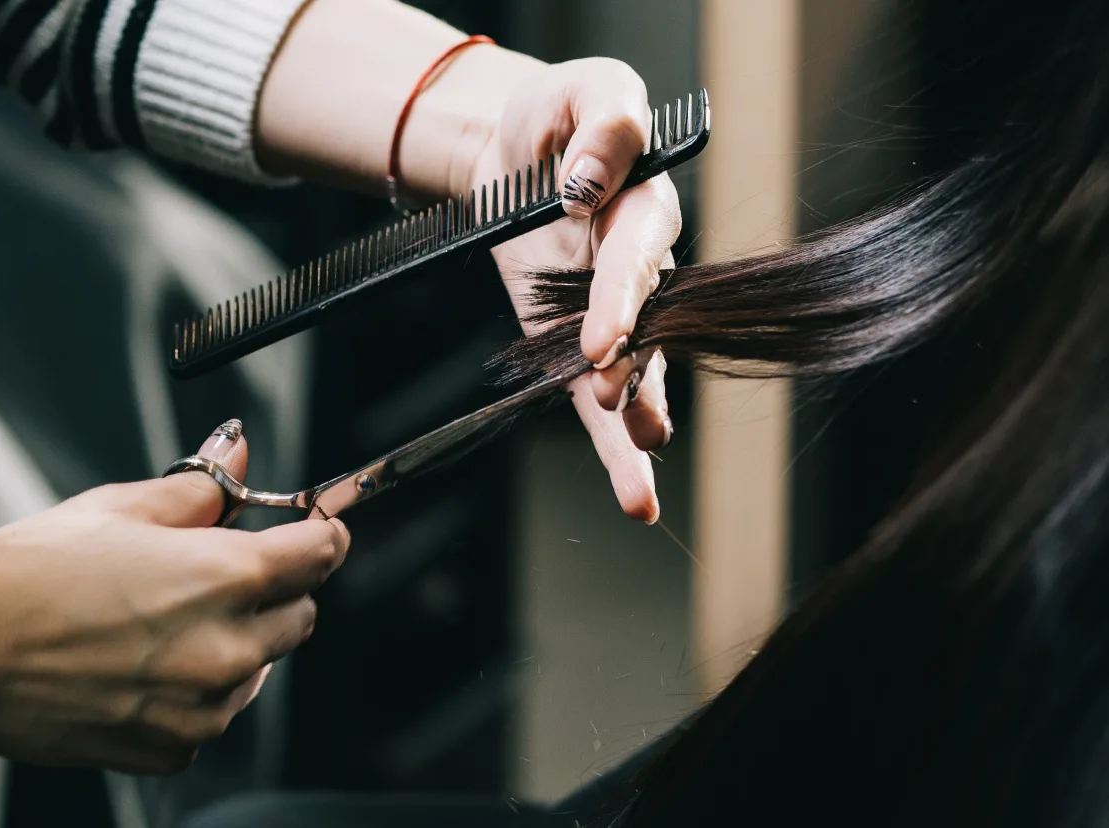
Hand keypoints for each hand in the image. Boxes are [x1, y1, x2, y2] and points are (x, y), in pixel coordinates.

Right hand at [0, 420, 348, 773]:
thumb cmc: (27, 576)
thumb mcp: (120, 506)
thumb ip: (201, 486)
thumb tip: (240, 453)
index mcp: (225, 577)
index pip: (321, 553)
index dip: (322, 534)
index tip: (317, 529)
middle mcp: (226, 648)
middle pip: (301, 614)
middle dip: (276, 589)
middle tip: (221, 572)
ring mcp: (202, 706)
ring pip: (260, 668)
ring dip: (237, 642)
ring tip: (164, 621)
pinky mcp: (172, 747)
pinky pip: (215, 715)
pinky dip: (197, 691)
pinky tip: (145, 665)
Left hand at [468, 58, 679, 522]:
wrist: (513, 147)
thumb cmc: (556, 113)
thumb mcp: (584, 90)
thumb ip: (604, 126)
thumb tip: (589, 186)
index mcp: (645, 204)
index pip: (639, 255)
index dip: (623, 298)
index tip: (602, 338)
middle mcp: (640, 267)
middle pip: (648, 325)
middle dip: (633, 366)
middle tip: (613, 398)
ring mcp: (613, 311)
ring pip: (636, 373)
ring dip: (637, 419)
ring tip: (640, 470)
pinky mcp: (576, 342)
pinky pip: (594, 396)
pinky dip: (615, 446)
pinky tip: (635, 494)